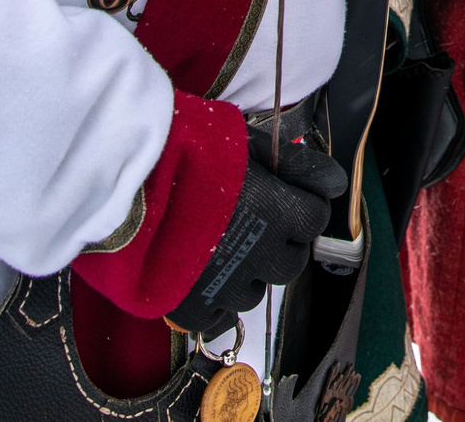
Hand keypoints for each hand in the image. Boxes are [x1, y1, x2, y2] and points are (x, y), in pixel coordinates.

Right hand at [167, 131, 350, 339]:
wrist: (128, 184)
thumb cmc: (189, 155)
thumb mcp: (251, 146)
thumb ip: (300, 166)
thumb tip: (337, 185)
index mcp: (280, 211)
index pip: (314, 219)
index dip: (298, 208)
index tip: (278, 199)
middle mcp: (263, 253)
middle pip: (291, 262)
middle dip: (279, 246)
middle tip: (250, 226)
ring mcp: (230, 285)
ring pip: (256, 292)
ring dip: (245, 275)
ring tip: (216, 249)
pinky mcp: (196, 308)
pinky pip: (221, 318)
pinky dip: (215, 303)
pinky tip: (199, 277)